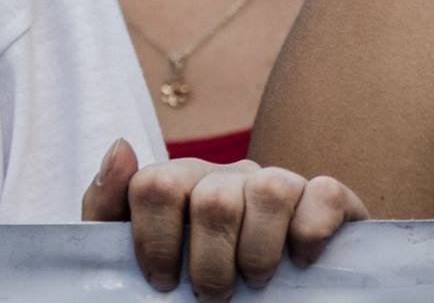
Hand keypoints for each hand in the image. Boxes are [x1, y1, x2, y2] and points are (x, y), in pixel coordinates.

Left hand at [81, 138, 365, 299]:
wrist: (254, 300)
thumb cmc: (188, 273)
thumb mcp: (132, 245)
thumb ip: (108, 204)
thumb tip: (121, 145)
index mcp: (178, 180)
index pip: (154, 186)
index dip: (155, 243)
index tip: (162, 284)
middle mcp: (226, 174)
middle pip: (213, 201)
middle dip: (210, 264)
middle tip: (212, 297)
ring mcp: (276, 181)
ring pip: (268, 191)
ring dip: (259, 253)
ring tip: (254, 284)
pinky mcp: (325, 198)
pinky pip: (323, 194)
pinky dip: (311, 233)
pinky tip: (301, 263)